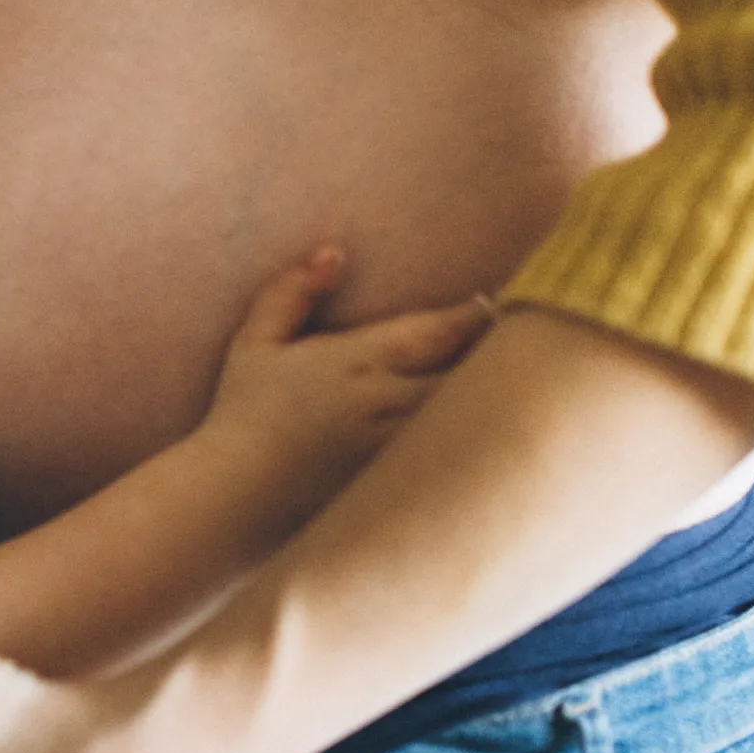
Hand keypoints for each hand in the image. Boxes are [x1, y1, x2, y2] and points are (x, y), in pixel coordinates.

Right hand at [199, 249, 491, 505]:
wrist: (233, 499)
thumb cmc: (243, 416)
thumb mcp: (254, 344)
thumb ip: (291, 292)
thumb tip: (333, 253)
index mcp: (358, 362)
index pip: (440, 331)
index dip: (476, 315)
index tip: (489, 304)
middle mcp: (385, 404)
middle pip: (473, 374)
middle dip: (499, 357)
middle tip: (520, 344)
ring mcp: (396, 450)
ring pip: (470, 420)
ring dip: (493, 401)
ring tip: (512, 388)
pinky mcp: (398, 487)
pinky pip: (455, 461)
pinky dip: (474, 446)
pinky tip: (480, 441)